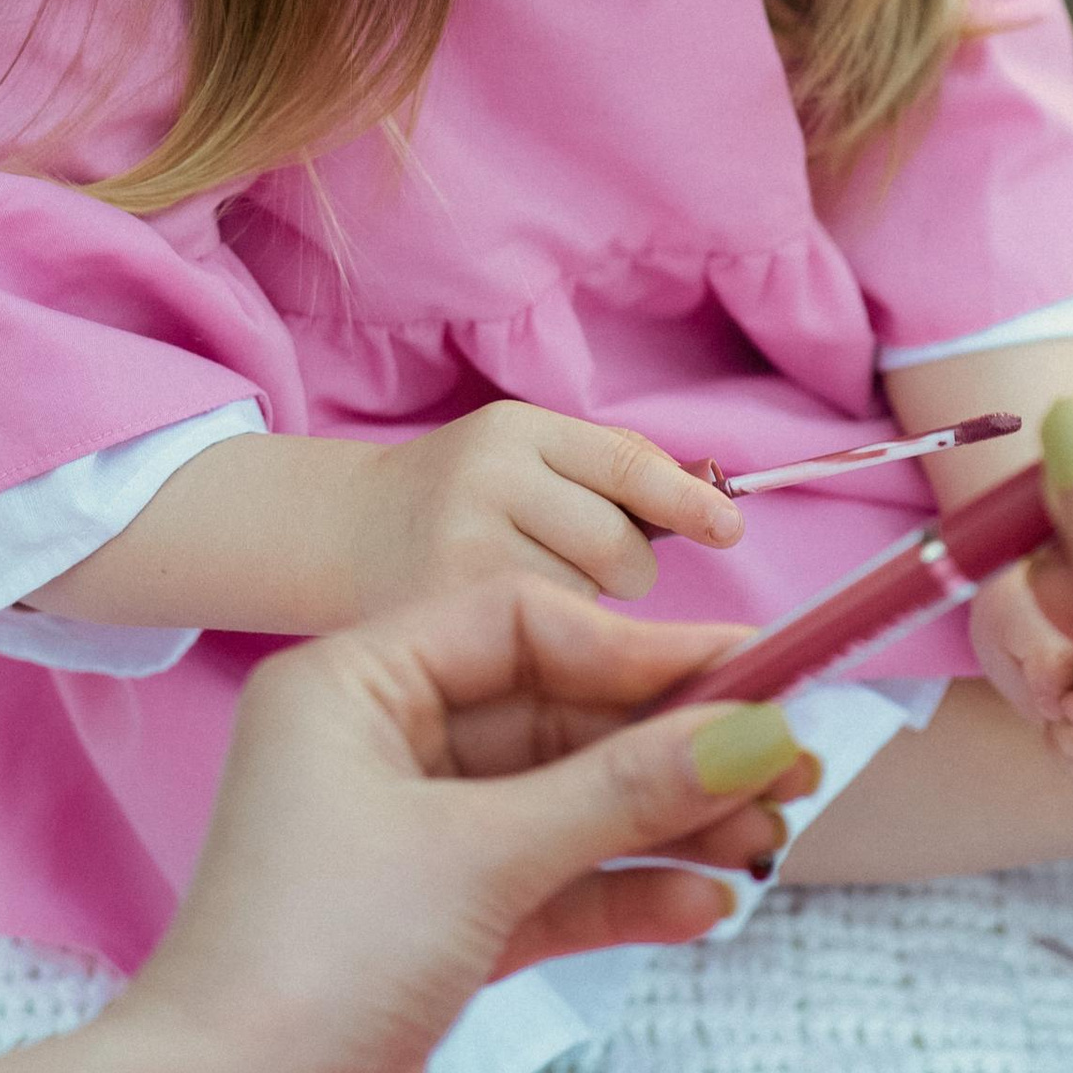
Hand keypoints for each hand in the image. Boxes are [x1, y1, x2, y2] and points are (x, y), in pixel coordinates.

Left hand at [115, 582, 816, 1072]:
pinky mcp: (433, 929)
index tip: (749, 671)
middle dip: (670, 745)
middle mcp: (375, 748)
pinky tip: (704, 903)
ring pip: (562, 806)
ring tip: (768, 838)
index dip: (637, 648)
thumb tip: (754, 731)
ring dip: (663, 821)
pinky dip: (622, 891)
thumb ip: (624, 789)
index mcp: (352, 685)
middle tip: (790, 761)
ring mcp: (406, 843)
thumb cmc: (316, 961)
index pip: (518, 625)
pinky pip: (549, 886)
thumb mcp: (484, 855)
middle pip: (553, 716)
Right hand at [348, 397, 740, 613]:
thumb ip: (610, 467)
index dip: (688, 500)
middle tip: (588, 560)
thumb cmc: (461, 494)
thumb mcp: (524, 451)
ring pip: (587, 599)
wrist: (341, 531)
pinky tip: (505, 620)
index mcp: (516, 431)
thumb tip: (710, 500)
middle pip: (618, 544)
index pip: (624, 464)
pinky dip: (544, 639)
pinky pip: (543, 640)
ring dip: (583, 602)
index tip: (731, 529)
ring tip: (526, 580)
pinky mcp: (444, 617)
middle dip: (627, 564)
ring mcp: (462, 552)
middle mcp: (488, 483)